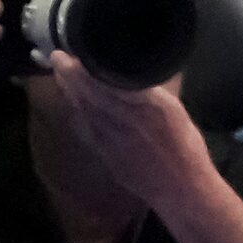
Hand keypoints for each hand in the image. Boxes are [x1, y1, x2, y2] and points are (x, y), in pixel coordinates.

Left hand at [47, 52, 214, 213]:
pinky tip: (74, 108)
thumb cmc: (186, 149)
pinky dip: (76, 115)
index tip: (69, 54)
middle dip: (69, 76)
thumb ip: (153, 93)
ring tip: (61, 77)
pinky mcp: (105, 154)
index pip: (104, 82)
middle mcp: (120, 121)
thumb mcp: (175, 111)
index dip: (83, 68)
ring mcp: (108, 140)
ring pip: (82, 111)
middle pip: (87, 94)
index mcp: (141, 106)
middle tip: (56, 58)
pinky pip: (85, 130)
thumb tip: (138, 76)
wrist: (180, 189)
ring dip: (70, 93)